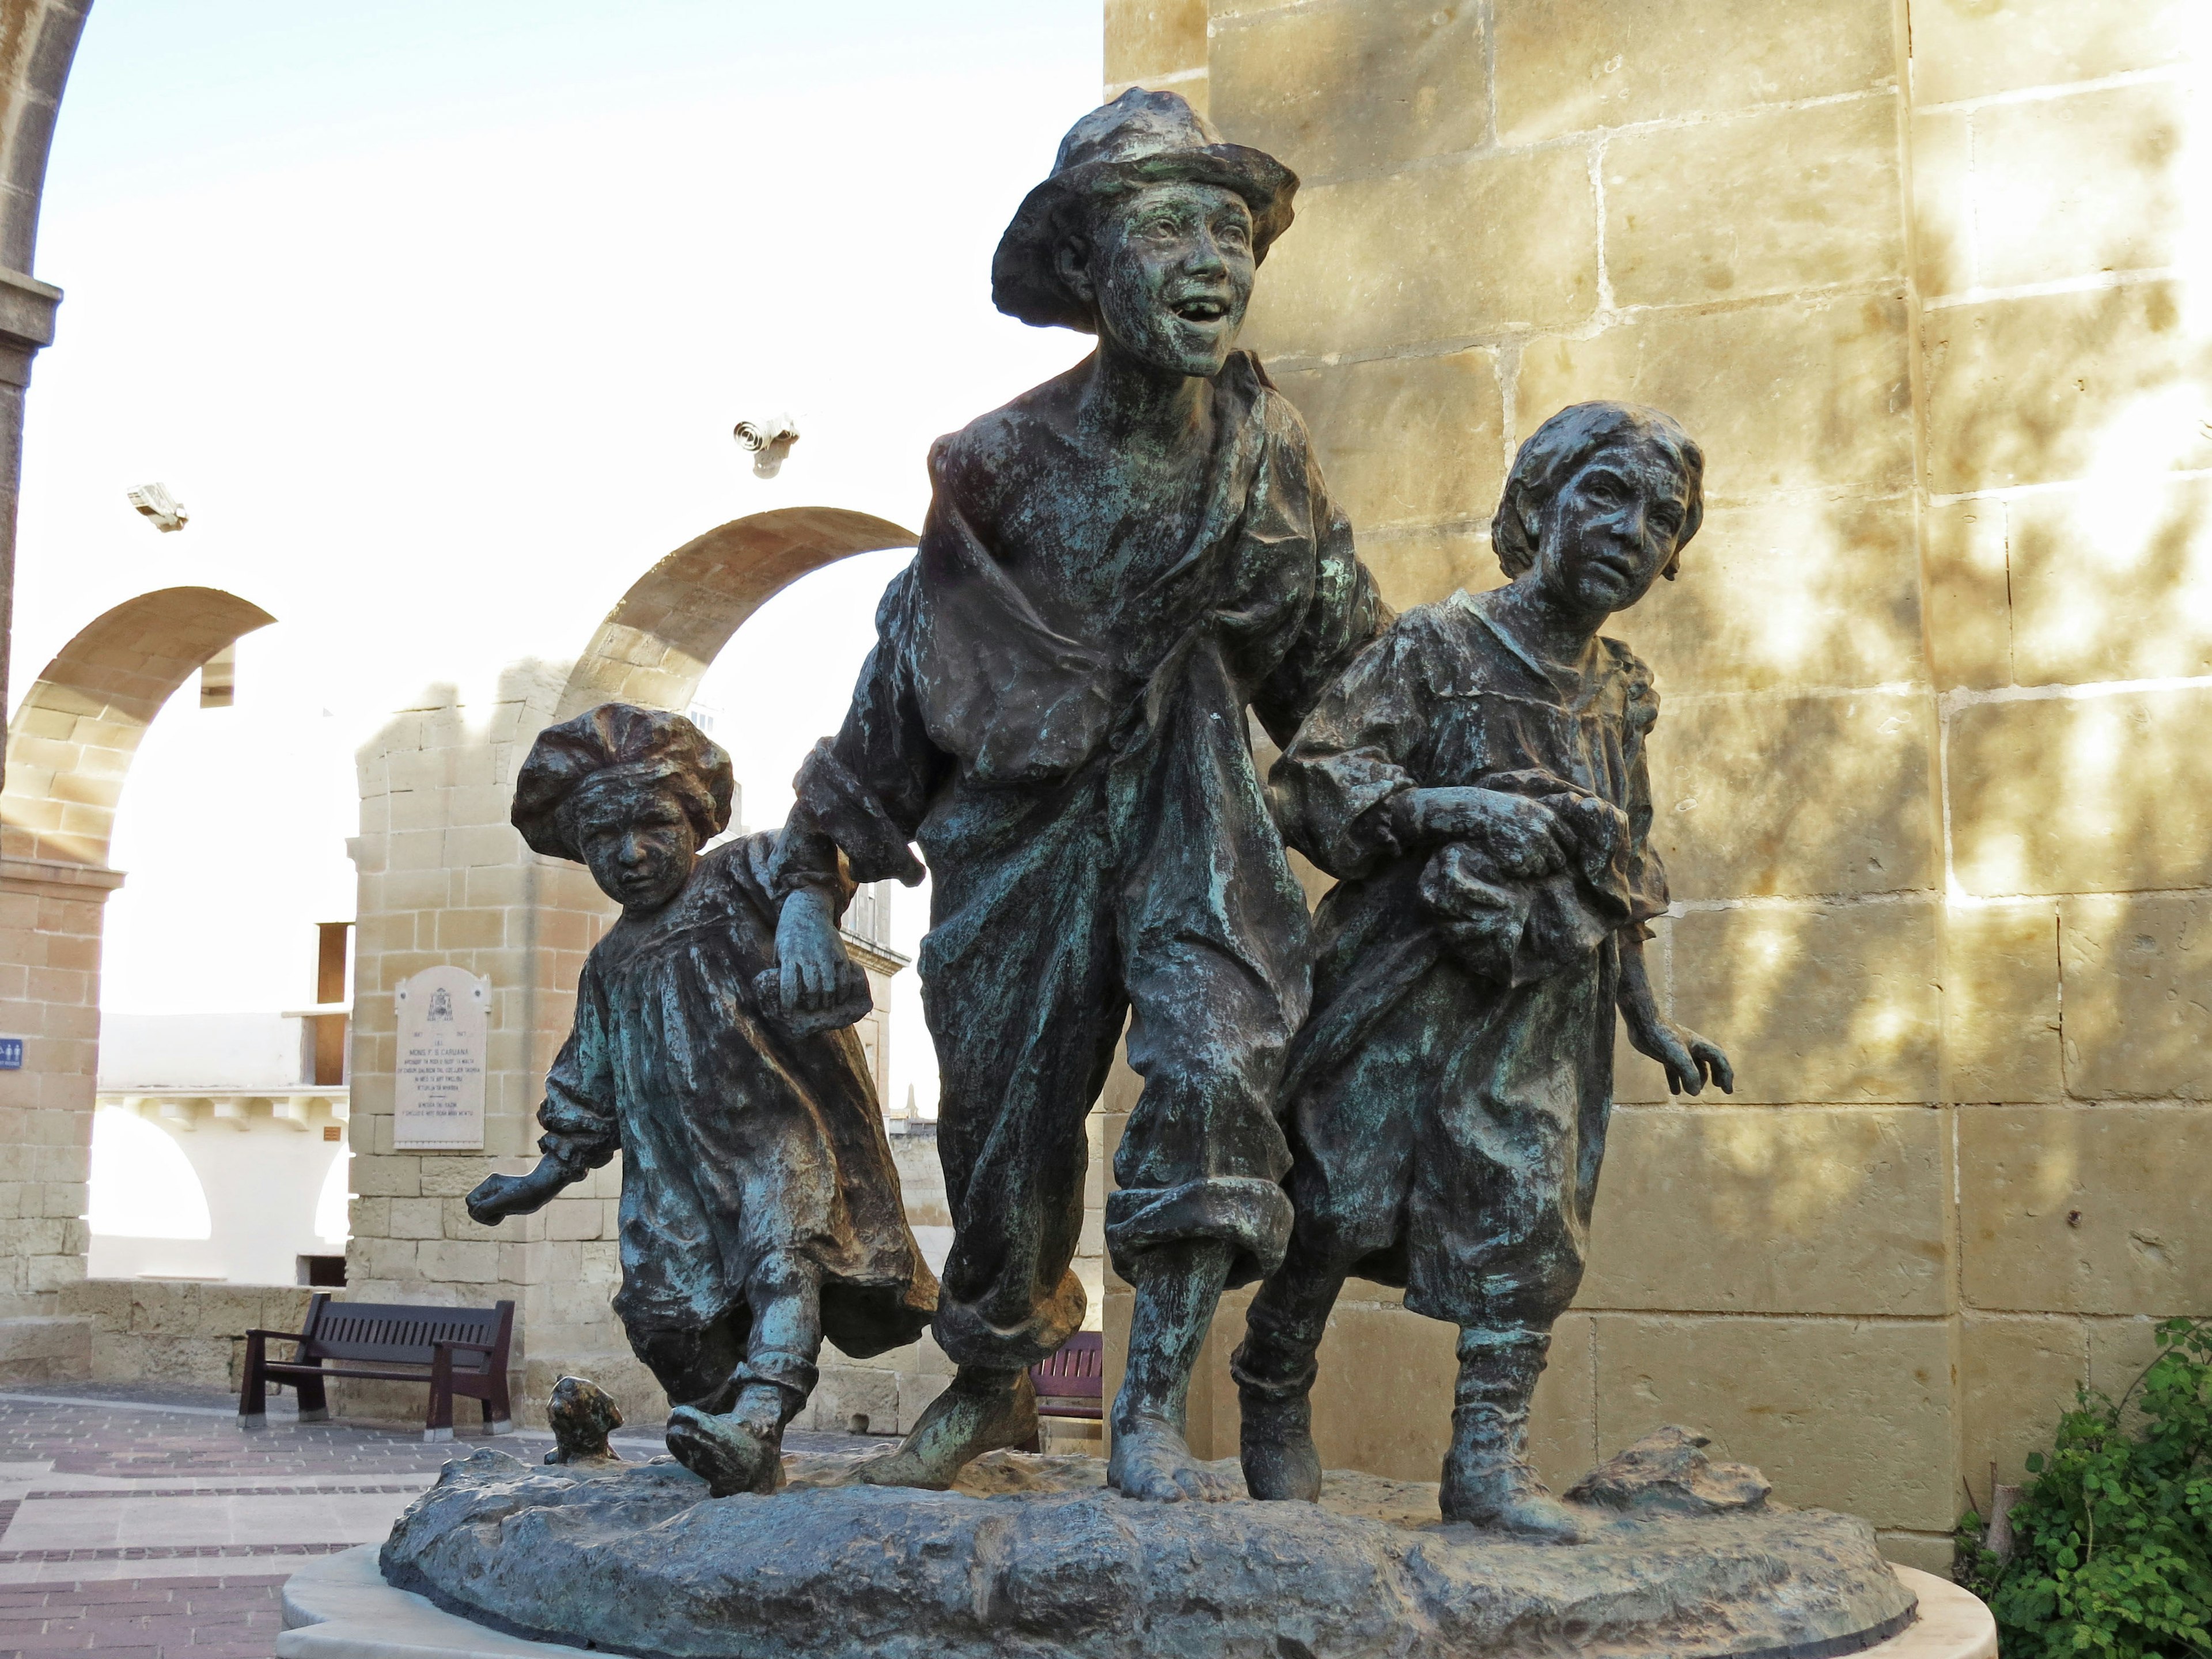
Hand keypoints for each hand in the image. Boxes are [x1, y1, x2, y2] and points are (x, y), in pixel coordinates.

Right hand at [465, 1164, 563, 1225]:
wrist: (543, 1190)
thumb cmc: (526, 1195)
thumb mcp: (504, 1202)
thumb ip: (486, 1207)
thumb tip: (474, 1213)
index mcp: (490, 1184)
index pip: (470, 1201)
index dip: (477, 1210)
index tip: (492, 1212)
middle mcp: (491, 1187)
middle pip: (473, 1206)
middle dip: (483, 1215)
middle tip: (499, 1214)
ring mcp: (496, 1194)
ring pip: (482, 1211)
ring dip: (489, 1217)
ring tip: (503, 1214)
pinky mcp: (502, 1201)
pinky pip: (491, 1212)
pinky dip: (495, 1217)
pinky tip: (506, 1213)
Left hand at [776, 888, 853, 1015]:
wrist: (806, 909)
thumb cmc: (789, 934)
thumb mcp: (779, 950)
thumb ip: (782, 970)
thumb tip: (784, 994)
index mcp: (789, 957)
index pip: (788, 986)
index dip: (789, 1003)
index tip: (788, 1012)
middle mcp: (808, 957)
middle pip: (812, 990)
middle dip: (812, 1004)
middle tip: (812, 1009)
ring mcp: (825, 955)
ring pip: (829, 986)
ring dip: (828, 1000)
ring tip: (826, 1005)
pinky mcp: (839, 953)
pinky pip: (844, 977)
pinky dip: (843, 990)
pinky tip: (840, 996)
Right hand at [1401, 787, 1575, 877]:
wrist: (1479, 812)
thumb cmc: (1503, 807)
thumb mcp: (1530, 806)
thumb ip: (1548, 820)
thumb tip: (1565, 837)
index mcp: (1550, 820)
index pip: (1571, 844)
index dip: (1566, 851)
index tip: (1557, 854)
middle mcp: (1544, 835)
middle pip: (1559, 861)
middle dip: (1551, 863)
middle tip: (1537, 860)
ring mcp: (1531, 849)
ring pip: (1542, 870)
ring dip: (1533, 867)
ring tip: (1518, 856)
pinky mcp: (1517, 861)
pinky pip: (1525, 873)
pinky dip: (1518, 870)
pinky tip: (1508, 859)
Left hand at [1627, 1017, 1734, 1096]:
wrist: (1641, 1023)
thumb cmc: (1661, 1037)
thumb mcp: (1678, 1058)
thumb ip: (1690, 1075)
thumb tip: (1695, 1092)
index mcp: (1699, 1044)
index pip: (1719, 1059)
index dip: (1726, 1075)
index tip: (1727, 1091)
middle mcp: (1691, 1045)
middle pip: (1710, 1061)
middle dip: (1717, 1074)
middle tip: (1721, 1087)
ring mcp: (1678, 1049)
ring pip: (1693, 1066)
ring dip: (1696, 1079)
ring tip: (1695, 1092)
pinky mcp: (1665, 1052)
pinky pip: (1675, 1068)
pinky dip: (1677, 1080)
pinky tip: (1675, 1092)